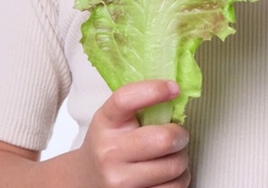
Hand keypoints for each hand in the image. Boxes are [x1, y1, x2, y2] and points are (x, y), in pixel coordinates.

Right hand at [74, 80, 190, 187]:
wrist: (85, 179)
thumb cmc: (108, 144)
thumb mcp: (114, 119)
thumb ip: (140, 105)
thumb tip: (176, 92)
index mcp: (106, 123)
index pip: (126, 99)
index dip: (154, 90)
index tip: (174, 88)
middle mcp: (109, 152)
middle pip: (164, 139)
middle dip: (181, 135)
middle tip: (178, 134)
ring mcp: (119, 181)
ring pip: (175, 166)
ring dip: (182, 160)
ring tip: (171, 156)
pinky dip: (179, 180)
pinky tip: (166, 175)